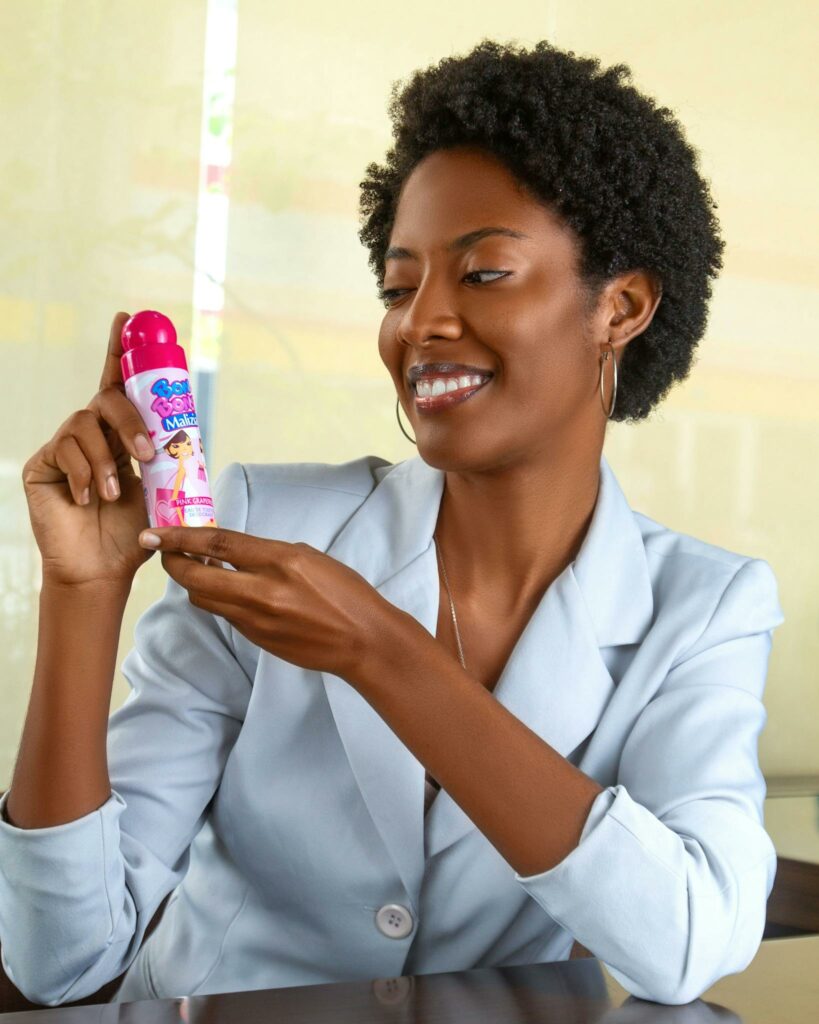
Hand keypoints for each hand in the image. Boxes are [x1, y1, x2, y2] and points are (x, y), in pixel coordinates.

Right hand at [22, 312, 158, 590]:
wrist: (103, 570)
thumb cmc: (134, 534)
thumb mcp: (161, 492)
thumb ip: (168, 463)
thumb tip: (192, 440)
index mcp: (122, 434)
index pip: (121, 385)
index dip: (122, 350)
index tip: (129, 318)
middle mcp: (92, 433)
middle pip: (106, 399)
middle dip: (131, 421)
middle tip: (147, 456)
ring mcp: (64, 447)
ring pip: (85, 425)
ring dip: (107, 461)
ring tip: (114, 495)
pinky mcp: (42, 464)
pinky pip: (64, 451)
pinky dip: (84, 476)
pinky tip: (89, 501)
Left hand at [140, 526, 399, 680]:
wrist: (363, 640)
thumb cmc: (345, 593)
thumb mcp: (309, 557)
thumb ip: (269, 555)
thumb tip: (234, 552)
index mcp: (280, 561)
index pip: (218, 543)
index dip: (181, 537)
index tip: (155, 532)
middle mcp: (262, 591)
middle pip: (197, 577)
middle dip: (173, 563)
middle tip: (164, 552)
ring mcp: (256, 619)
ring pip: (204, 599)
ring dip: (193, 583)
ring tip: (196, 568)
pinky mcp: (256, 639)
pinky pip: (225, 615)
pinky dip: (218, 599)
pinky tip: (226, 590)